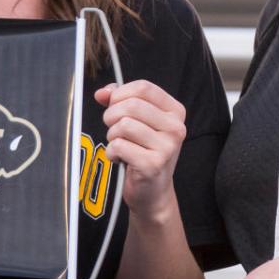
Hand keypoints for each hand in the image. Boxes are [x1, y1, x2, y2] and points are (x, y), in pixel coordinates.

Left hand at [96, 80, 187, 223]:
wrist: (152, 191)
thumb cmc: (144, 152)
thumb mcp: (139, 122)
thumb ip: (121, 101)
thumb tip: (102, 92)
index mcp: (175, 111)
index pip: (144, 87)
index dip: (120, 93)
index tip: (113, 105)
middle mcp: (176, 127)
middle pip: (132, 105)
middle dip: (112, 116)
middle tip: (114, 129)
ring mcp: (167, 147)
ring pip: (123, 125)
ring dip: (112, 136)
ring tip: (120, 145)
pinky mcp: (153, 164)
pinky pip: (118, 146)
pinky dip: (112, 152)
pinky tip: (120, 158)